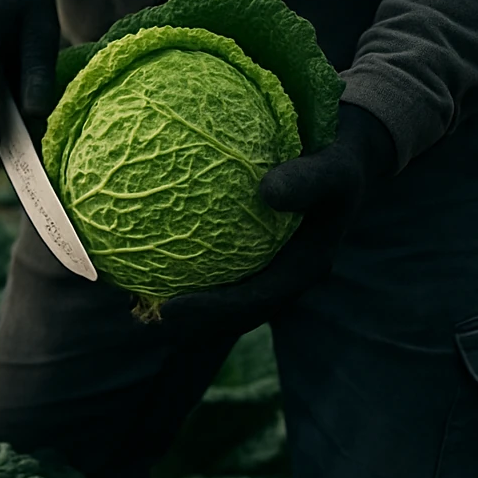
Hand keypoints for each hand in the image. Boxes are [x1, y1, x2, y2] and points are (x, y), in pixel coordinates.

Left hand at [158, 103, 395, 338]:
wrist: (344, 154)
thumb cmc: (339, 158)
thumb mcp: (336, 168)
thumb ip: (309, 180)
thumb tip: (267, 191)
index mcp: (302, 269)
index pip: (253, 302)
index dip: (212, 313)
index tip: (170, 310)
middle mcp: (282, 276)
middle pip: (231, 313)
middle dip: (190, 323)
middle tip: (142, 318)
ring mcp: (268, 267)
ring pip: (223, 295)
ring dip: (183, 302)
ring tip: (133, 298)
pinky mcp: (254, 252)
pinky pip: (216, 265)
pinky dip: (184, 265)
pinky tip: (144, 250)